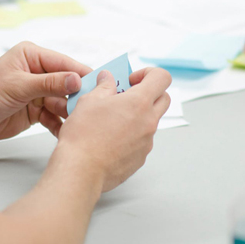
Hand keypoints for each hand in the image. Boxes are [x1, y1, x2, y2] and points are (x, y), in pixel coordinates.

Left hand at [0, 42, 91, 141]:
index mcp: (33, 56)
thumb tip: (77, 80)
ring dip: (70, 113)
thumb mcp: (18, 86)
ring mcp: (38, 92)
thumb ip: (49, 83)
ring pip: (64, 102)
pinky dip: (60, 125)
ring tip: (80, 124)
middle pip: (68, 84)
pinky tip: (67, 133)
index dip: (83, 75)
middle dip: (78, 97)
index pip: (65, 64)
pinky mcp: (37, 110)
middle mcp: (38, 72)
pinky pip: (55, 116)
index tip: (101, 86)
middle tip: (92, 109)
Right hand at [55, 67, 171, 192]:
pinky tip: (109, 139)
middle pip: (164, 99)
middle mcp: (148, 122)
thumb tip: (107, 78)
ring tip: (112, 120)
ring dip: (137, 115)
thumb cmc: (83, 135)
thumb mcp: (89, 101)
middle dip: (148, 93)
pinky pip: (141, 140)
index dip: (148, 73)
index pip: (162, 78)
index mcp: (139, 103)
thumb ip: (103, 86)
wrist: (81, 170)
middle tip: (126, 96)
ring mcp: (147, 142)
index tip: (131, 80)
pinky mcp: (140, 158)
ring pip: (151, 121)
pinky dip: (131, 135)